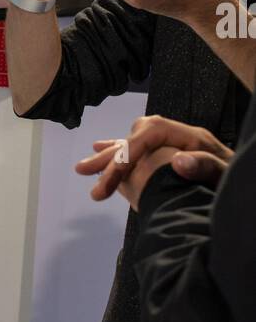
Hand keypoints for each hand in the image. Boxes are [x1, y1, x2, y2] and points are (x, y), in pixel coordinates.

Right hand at [75, 114, 232, 206]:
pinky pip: (138, 156)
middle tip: (87, 175)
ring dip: (107, 158)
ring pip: (133, 147)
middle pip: (136, 139)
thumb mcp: (226, 173)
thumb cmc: (235, 181)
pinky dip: (119, 158)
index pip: (150, 133)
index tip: (117, 171)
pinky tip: (101, 156)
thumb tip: (179, 161)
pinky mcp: (167, 162)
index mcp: (191, 137)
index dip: (130, 149)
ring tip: (82, 169)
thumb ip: (206, 165)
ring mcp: (170, 150)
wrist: (243, 188)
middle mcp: (176, 139)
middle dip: (111, 158)